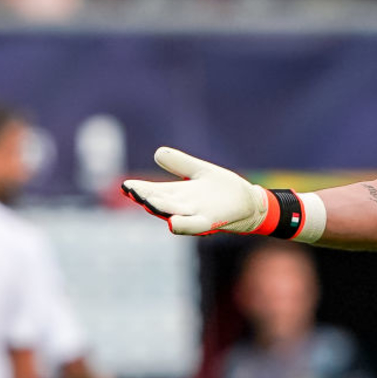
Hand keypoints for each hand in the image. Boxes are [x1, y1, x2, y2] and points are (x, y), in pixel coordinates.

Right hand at [120, 147, 268, 235]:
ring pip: (173, 213)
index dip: (139, 189)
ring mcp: (197, 215)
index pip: (154, 191)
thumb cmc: (224, 190)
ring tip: (146, 201)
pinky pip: (195, 225)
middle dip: (144, 197)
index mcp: (178, 194)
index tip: (125, 185)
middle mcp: (184, 206)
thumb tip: (157, 152)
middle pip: (159, 203)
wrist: (251, 203)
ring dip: (159, 208)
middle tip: (130, 190)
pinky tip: (171, 223)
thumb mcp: (200, 172)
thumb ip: (180, 163)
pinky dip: (183, 225)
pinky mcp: (212, 221)